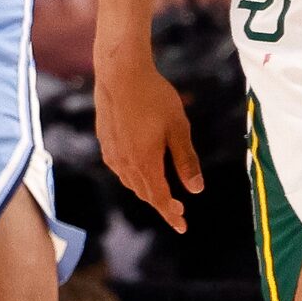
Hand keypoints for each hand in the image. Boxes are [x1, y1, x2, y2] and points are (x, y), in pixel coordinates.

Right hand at [94, 48, 203, 232]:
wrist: (121, 74)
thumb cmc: (154, 97)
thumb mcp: (178, 127)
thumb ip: (186, 160)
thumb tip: (196, 190)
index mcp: (145, 162)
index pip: (160, 199)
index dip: (171, 215)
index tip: (182, 227)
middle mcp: (125, 163)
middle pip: (145, 193)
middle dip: (162, 204)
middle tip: (178, 210)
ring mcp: (112, 153)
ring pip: (131, 183)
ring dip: (147, 191)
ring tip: (161, 192)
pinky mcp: (105, 142)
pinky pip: (120, 169)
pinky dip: (133, 177)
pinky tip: (139, 169)